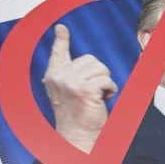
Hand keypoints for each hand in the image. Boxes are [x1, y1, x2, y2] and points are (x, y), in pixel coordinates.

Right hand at [42, 24, 117, 152]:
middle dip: (99, 74)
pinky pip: (106, 79)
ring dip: (105, 83)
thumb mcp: (70, 92)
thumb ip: (72, 75)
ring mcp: (71, 82)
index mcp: (54, 76)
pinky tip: (102, 100)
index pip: (58, 53)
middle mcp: (59, 76)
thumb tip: (85, 63)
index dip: (61, 39)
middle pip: (91, 59)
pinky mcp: (84, 89)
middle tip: (94, 92)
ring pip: (100, 68)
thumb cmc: (77, 116)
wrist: (77, 135)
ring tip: (97, 97)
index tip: (61, 27)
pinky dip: (110, 90)